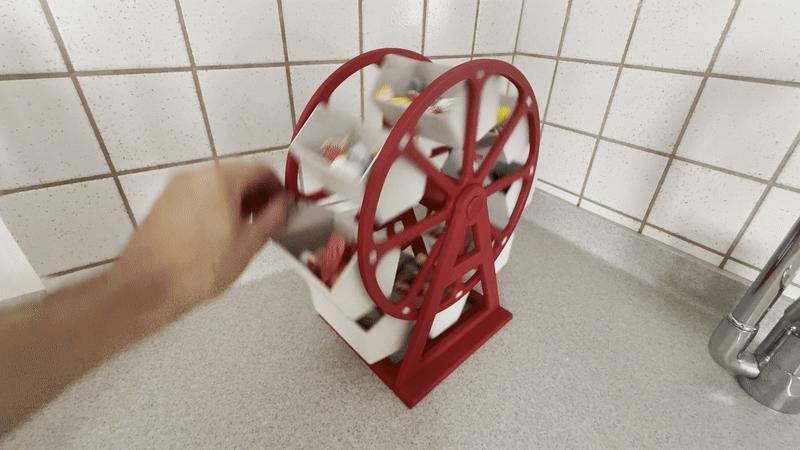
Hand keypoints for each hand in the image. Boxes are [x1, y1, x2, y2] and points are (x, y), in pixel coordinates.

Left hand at [110, 161, 290, 317]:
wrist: (147, 287)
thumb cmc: (197, 268)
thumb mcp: (248, 245)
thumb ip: (272, 218)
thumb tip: (283, 205)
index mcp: (220, 179)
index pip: (261, 170)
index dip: (278, 188)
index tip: (284, 207)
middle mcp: (195, 176)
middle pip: (237, 175)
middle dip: (256, 196)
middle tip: (266, 221)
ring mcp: (175, 188)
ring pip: (216, 186)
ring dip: (235, 202)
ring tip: (242, 232)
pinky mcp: (163, 203)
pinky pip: (197, 196)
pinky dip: (213, 207)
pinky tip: (217, 235)